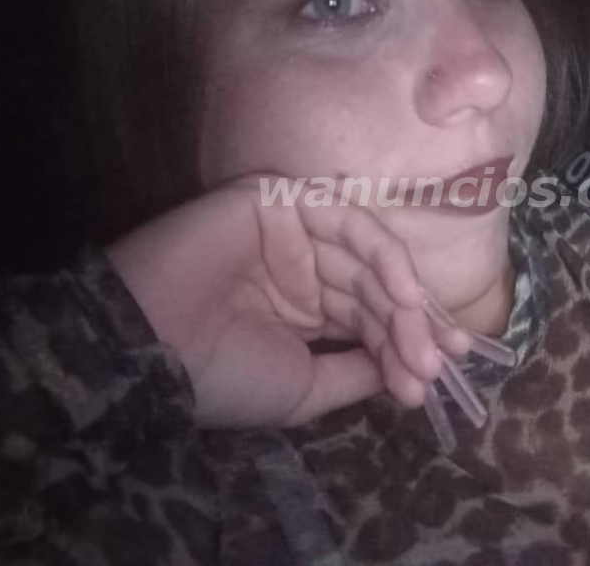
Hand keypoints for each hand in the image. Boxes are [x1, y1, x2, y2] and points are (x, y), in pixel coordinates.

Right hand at [106, 176, 468, 428]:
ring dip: (402, 299)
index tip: (441, 373)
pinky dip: (377, 251)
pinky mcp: (277, 199)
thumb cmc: (219, 379)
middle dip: (412, 327)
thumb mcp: (304, 389)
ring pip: (366, 256)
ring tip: (424, 340)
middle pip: (374, 288)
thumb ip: (356, 371)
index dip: (408, 342)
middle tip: (437, 364)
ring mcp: (291, 231)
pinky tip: (402, 292)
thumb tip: (409, 369)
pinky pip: (342, 220)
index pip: (369, 316)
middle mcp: (303, 266)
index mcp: (304, 309)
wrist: (148, 353)